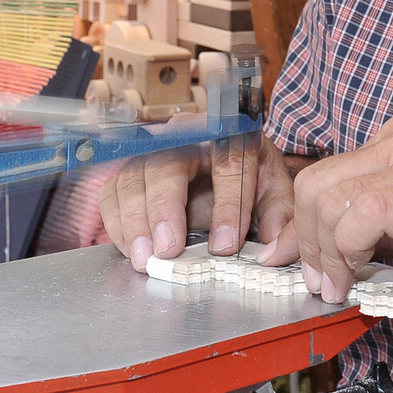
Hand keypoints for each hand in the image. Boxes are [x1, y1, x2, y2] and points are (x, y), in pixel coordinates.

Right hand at [98, 134, 299, 270]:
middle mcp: (188, 135)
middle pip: (168, 164)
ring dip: (135, 221)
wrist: (226, 161)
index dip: (228, 206)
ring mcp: (155, 150)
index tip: (225, 245)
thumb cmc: (250, 175)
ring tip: (145, 258)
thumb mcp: (274, 189)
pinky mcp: (131, 170)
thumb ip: (279, 214)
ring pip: (134, 177)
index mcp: (232, 134)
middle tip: (168, 249)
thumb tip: (273, 245)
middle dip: (165, 208)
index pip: (230, 163)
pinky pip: (113, 191)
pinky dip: (117, 223)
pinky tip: (131, 249)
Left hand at [292, 115, 392, 302]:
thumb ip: (386, 218)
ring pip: (327, 199)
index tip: (299, 259)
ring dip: (321, 251)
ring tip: (337, 285)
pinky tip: (357, 274)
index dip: (304, 222)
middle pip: (315, 183)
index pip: (326, 172)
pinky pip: (359, 217)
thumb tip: (340, 249)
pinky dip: (344, 251)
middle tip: (317, 280)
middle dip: (304, 240)